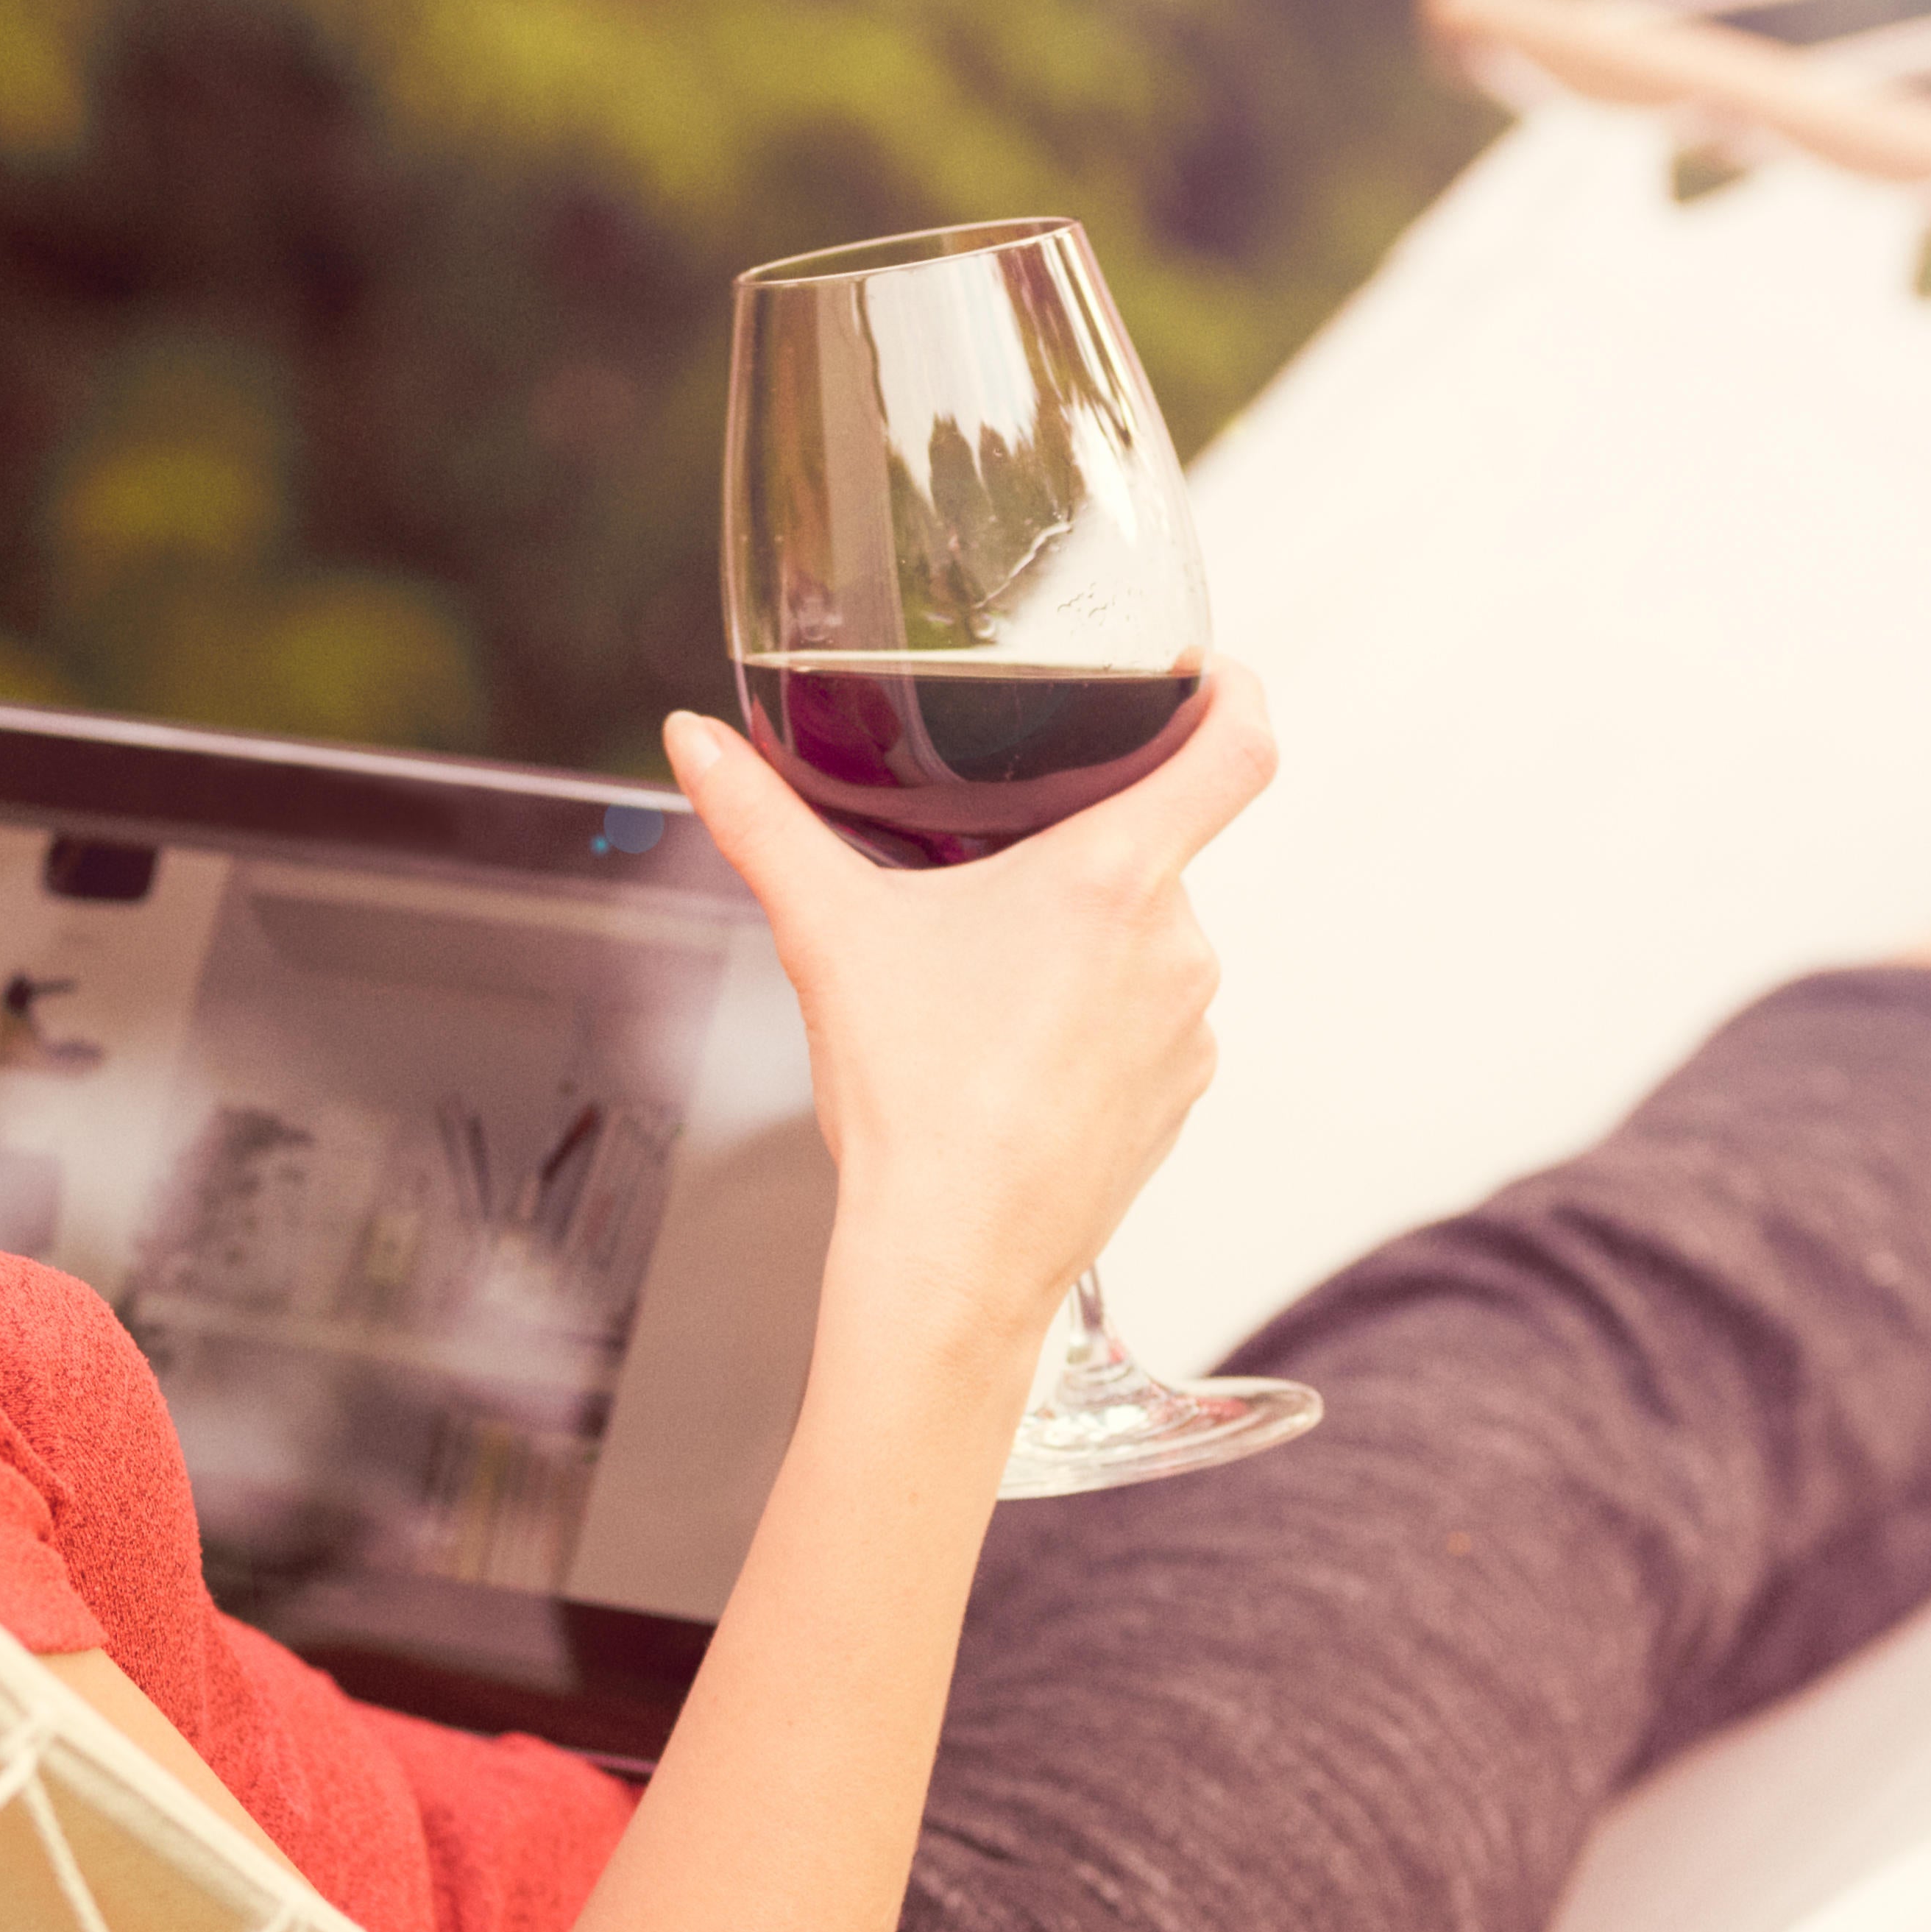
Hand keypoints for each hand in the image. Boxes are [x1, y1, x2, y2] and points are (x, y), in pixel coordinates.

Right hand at [661, 663, 1277, 1345]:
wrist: (951, 1257)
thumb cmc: (910, 1098)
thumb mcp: (827, 935)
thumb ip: (759, 820)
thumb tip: (691, 739)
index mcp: (1114, 878)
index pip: (1239, 747)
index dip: (1234, 691)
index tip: (1203, 674)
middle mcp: (1179, 944)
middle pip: (1155, 849)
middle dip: (1074, 855)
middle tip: (985, 882)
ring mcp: (1190, 1026)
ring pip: (1145, 940)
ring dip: (1081, 942)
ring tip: (985, 986)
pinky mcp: (1182, 1094)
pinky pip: (1149, 1021)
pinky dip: (1092, 1019)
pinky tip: (1014, 1054)